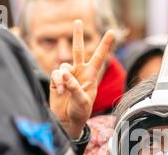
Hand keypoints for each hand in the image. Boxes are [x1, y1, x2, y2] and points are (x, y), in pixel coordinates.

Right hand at [50, 20, 114, 138]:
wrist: (68, 120)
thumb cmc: (80, 112)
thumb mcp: (82, 101)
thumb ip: (74, 87)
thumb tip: (64, 73)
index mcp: (91, 76)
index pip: (99, 57)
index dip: (105, 45)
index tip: (112, 32)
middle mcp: (79, 72)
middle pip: (78, 50)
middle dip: (77, 36)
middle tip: (77, 21)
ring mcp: (68, 76)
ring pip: (63, 65)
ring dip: (63, 77)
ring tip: (64, 91)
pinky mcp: (57, 80)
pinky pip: (55, 74)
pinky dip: (57, 82)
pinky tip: (60, 91)